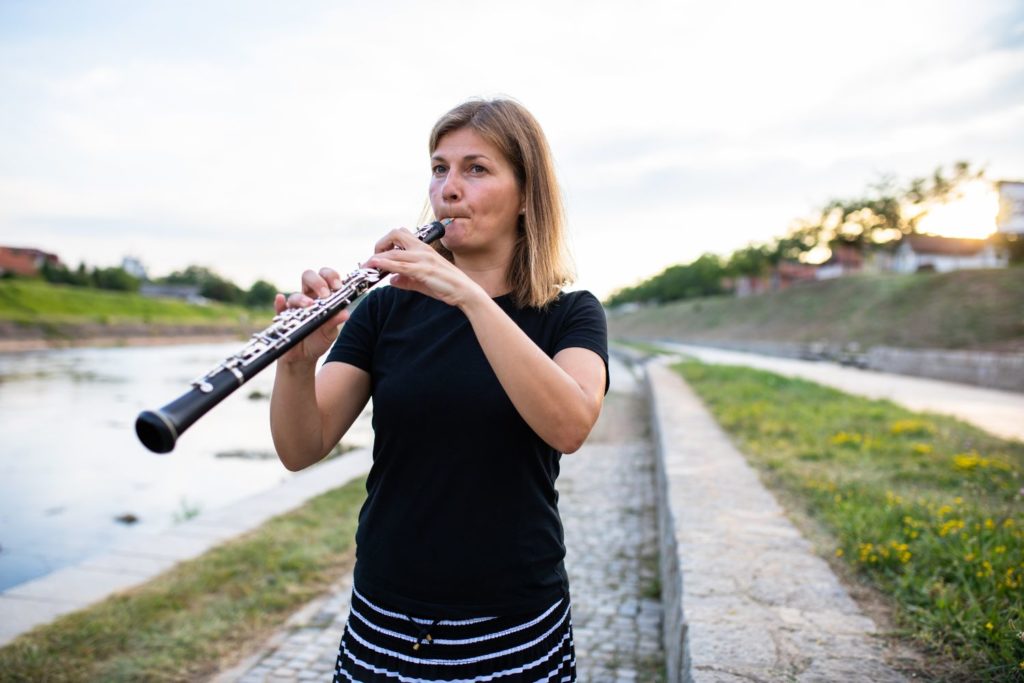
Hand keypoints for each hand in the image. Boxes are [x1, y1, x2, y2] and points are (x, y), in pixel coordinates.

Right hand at [273, 267, 350, 364]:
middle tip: (325, 294)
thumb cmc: (318, 340)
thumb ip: (335, 321)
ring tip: (309, 306)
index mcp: (322, 297)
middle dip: (317, 281)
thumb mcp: (330, 332)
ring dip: (301, 298)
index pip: (325, 277)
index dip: (331, 276)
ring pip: (295, 294)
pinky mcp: (283, 318)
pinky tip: (280, 299)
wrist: (304, 358)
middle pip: (308, 277)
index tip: (338, 286)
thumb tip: (345, 313)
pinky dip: (279, 303)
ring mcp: (294, 307)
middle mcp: (308, 298)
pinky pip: (279, 308)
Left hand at [366, 228, 482, 307]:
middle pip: (395, 235)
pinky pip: (400, 265)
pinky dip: (385, 265)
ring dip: (376, 259)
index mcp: (423, 248)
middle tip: (371, 261)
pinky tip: (376, 266)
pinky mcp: (424, 270)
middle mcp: (422, 249)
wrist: (465, 292)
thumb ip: (405, 279)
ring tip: (366, 267)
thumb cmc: (447, 286)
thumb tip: (390, 279)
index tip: (377, 256)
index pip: (400, 235)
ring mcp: (423, 259)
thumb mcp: (422, 281)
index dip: (385, 242)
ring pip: (394, 253)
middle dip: (379, 245)